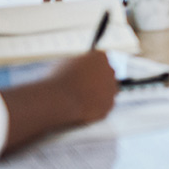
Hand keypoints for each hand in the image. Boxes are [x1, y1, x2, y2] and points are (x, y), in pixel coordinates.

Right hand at [0, 50, 117, 153]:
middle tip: (84, 92)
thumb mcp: (67, 63)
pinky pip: (103, 108)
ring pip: (107, 94)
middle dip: (98, 84)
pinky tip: (82, 111)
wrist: (57, 100)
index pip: (102, 63)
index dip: (92, 71)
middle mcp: (110, 71)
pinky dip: (94, 111)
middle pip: (107, 77)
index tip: (86, 78)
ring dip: (98, 98)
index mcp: (100, 57)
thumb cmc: (57, 80)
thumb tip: (77, 69)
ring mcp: (111, 90)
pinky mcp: (108, 107)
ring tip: (80, 103)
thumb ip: (79, 65)